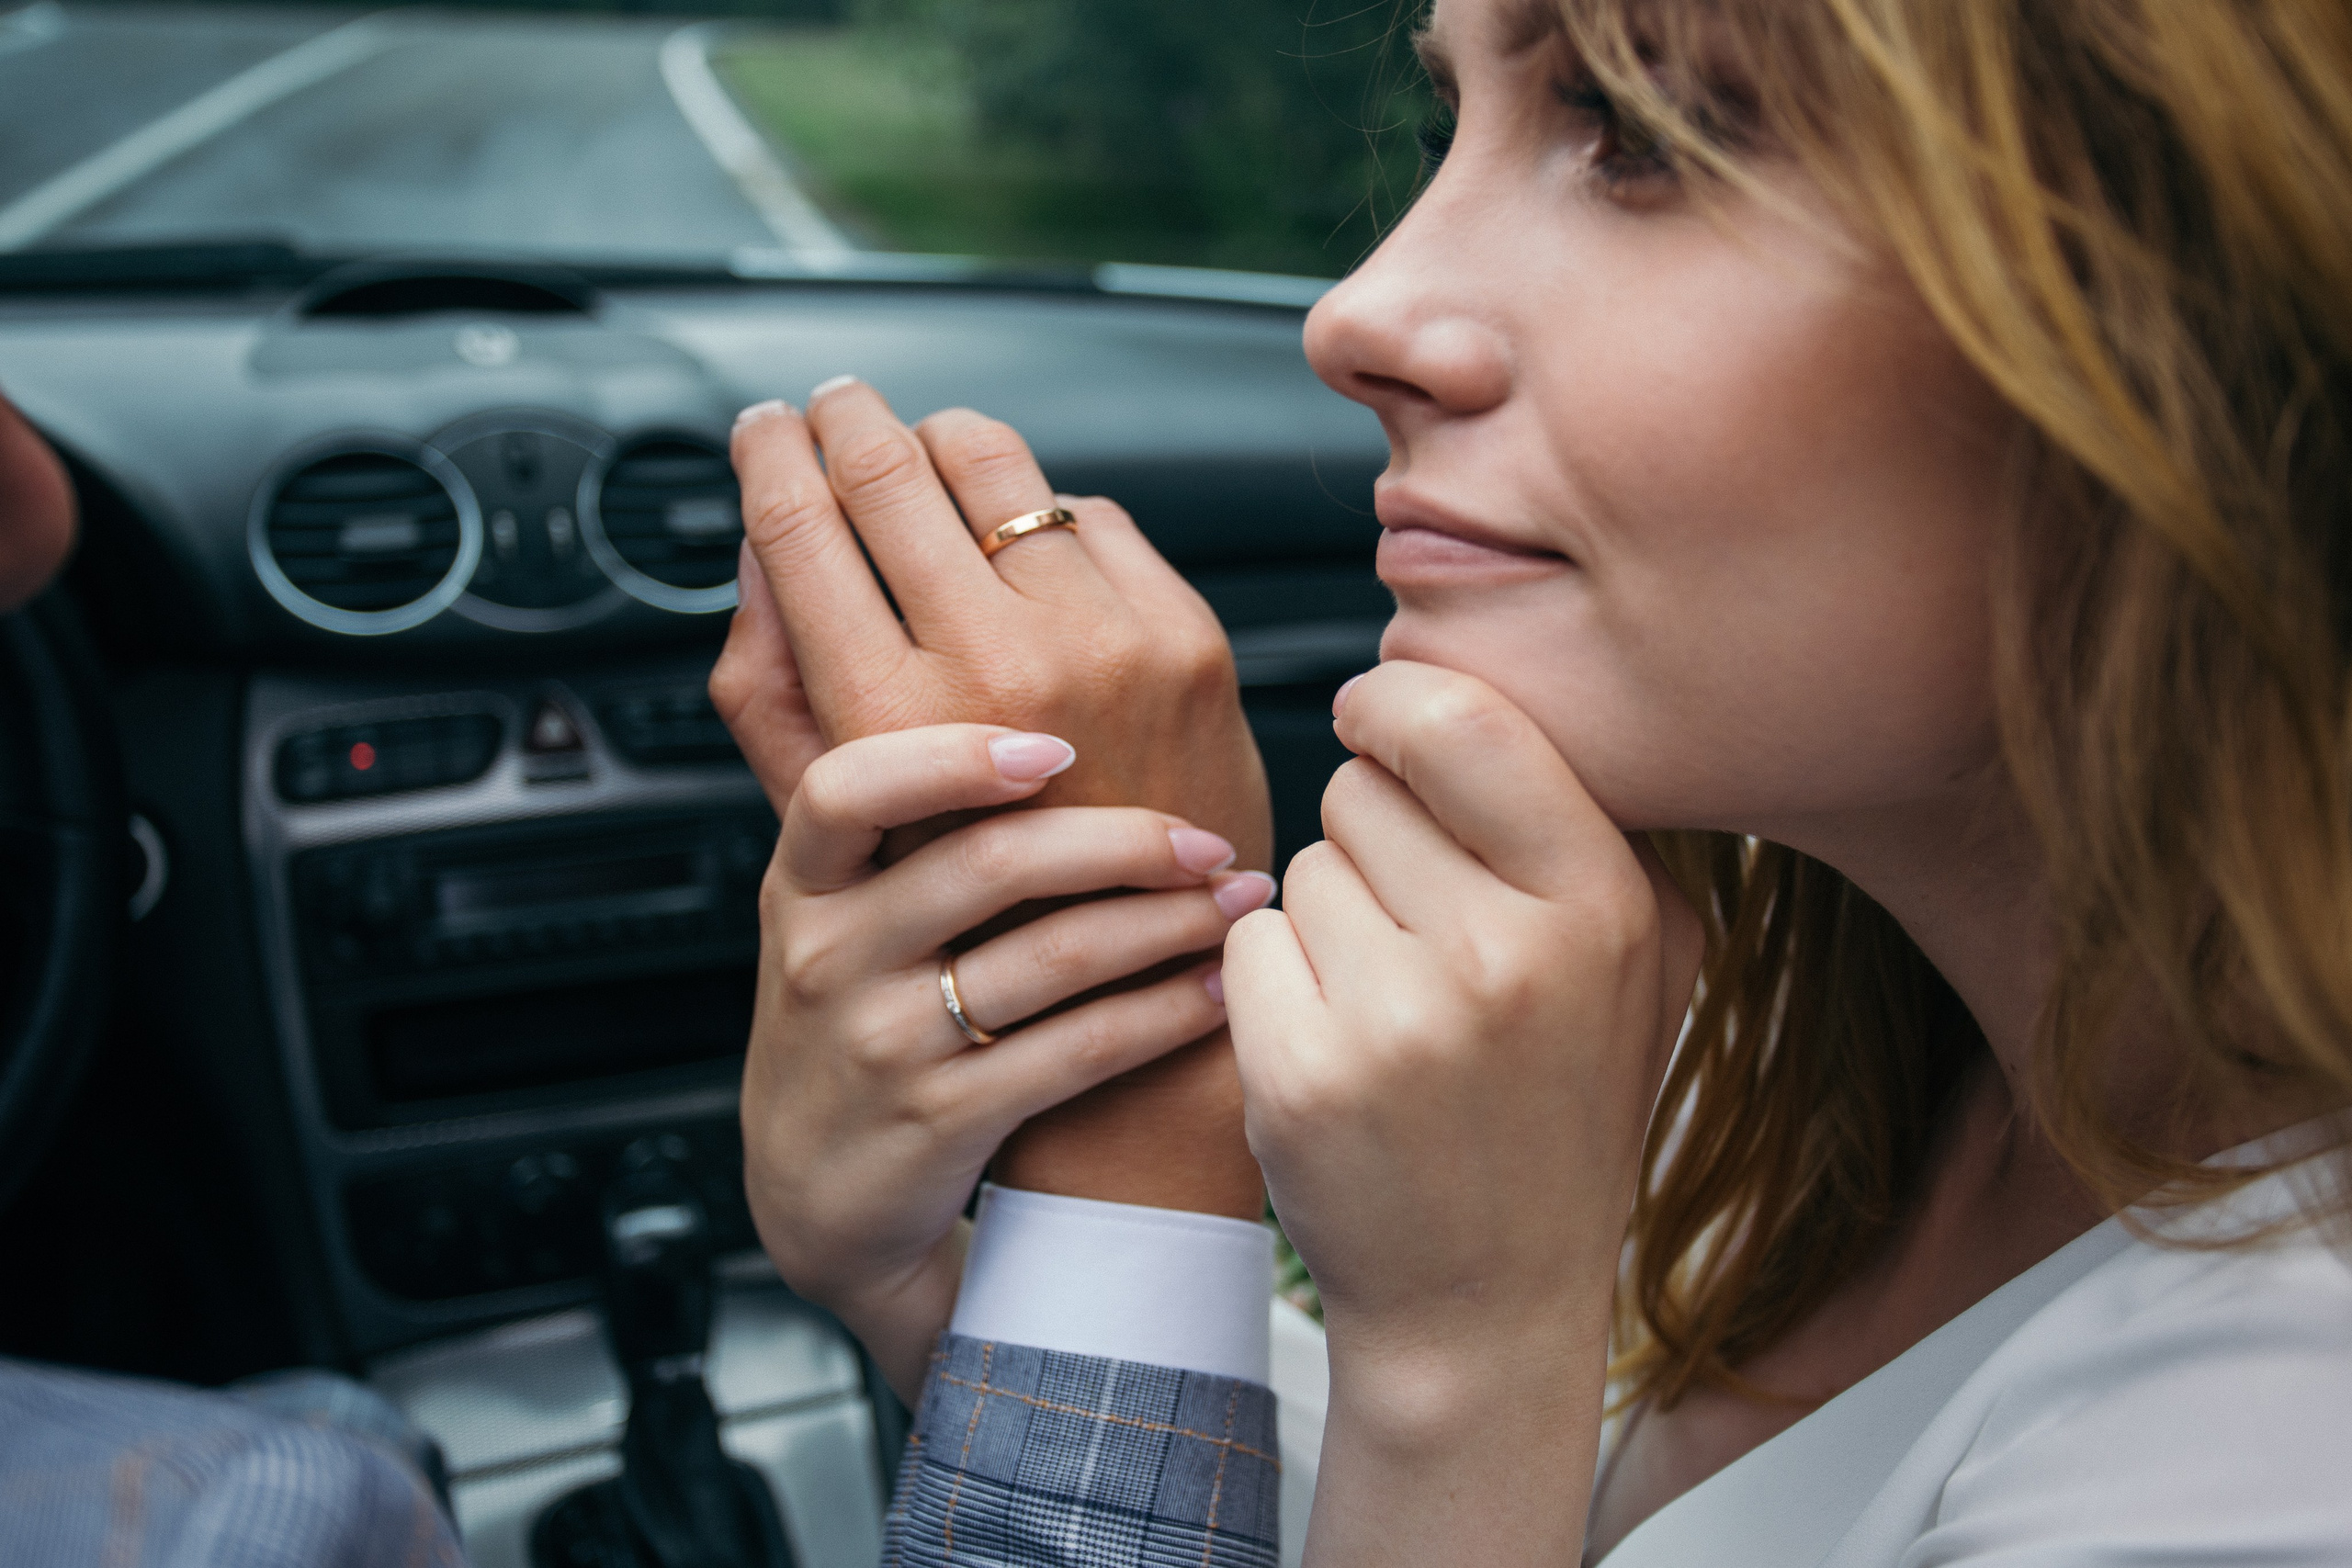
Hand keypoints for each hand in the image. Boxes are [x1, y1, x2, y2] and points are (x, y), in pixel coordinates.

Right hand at [742, 720, 1275, 1400]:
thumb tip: (855, 638)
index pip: (847, 791)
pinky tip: (1216, 988)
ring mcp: (886, 1046)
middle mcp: (832, 959)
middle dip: (1123, 838)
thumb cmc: (851, 1013)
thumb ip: (864, 785)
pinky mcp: (944, 1121)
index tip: (1056, 744)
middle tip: (1208, 833)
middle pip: (987, 865)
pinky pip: (1079, 1050)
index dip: (952, 757)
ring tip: (1237, 896)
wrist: (817, 1195)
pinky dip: (1164, 1011)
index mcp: (804, 885)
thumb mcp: (822, 905)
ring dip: (1168, 919)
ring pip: (1052, 957)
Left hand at [1223, 661, 1702, 1564]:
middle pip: (1362, 789)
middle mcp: (1508, 955)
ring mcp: (1399, 1020)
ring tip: (1389, 1008)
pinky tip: (1333, 1046)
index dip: (1395, 703)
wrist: (1487, 1303)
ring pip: (1297, 866)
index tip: (1378, 722)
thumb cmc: (1551, 1105)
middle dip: (1367, 836)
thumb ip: (1576, 816)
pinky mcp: (1300, 1074)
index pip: (1459, 719)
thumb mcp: (1637, 960)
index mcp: (1604, 905)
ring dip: (1322, 915)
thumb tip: (1458, 676)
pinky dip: (1270, 979)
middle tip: (1417, 934)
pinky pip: (1247, 940)